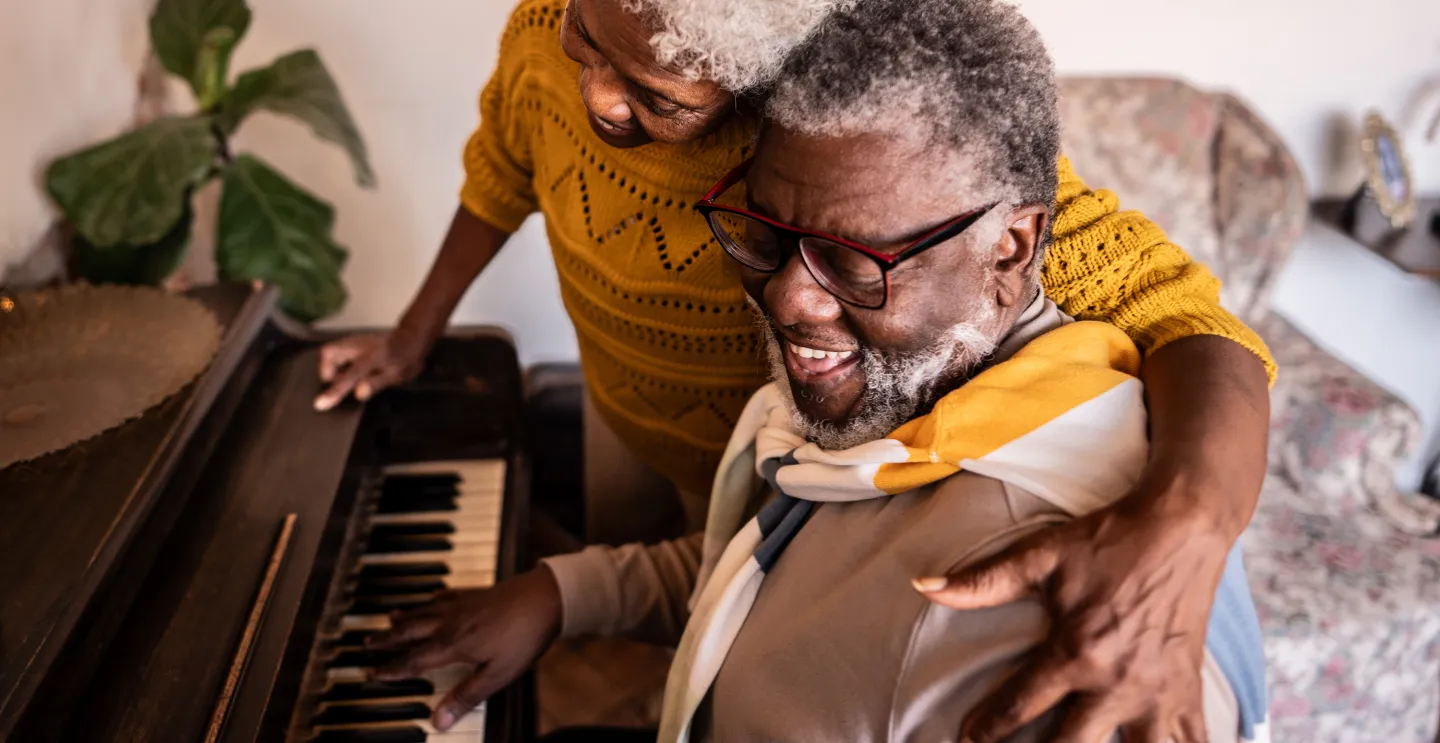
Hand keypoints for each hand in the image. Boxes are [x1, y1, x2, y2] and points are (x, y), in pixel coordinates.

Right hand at [314, 331, 429, 410]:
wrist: (410, 340)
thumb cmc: (404, 359)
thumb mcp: (396, 376)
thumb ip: (375, 384)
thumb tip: (358, 393)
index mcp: (373, 356)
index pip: (349, 375)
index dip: (335, 391)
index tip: (321, 404)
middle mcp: (359, 344)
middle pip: (328, 353)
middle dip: (326, 372)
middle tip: (342, 384)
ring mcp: (354, 341)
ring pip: (330, 352)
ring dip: (332, 368)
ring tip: (351, 377)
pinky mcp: (352, 342)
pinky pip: (336, 352)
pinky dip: (336, 364)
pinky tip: (353, 372)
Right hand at [366, 569, 563, 730]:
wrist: (547, 596)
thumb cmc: (524, 636)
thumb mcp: (498, 675)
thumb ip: (467, 697)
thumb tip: (438, 721)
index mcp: (453, 645)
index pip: (414, 660)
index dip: (392, 669)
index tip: (371, 672)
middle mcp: (451, 622)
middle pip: (410, 631)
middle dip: (387, 639)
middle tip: (366, 643)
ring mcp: (463, 605)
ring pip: (424, 611)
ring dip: (404, 617)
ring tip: (388, 619)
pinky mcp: (477, 593)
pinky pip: (447, 596)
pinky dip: (433, 599)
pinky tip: (432, 598)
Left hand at [915, 481, 1232, 742]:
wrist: (1181, 526)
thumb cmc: (1109, 540)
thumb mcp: (1042, 556)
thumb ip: (983, 582)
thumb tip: (923, 586)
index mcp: (1076, 651)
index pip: (1020, 706)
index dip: (988, 728)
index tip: (969, 739)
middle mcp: (1117, 682)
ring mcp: (1158, 693)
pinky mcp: (1189, 691)